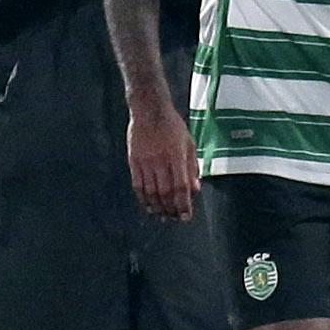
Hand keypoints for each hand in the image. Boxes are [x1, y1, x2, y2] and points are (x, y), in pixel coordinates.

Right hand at [127, 102, 197, 221]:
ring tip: (162, 216)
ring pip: (150, 192)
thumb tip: (195, 189)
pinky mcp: (133, 162)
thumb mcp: (189, 144)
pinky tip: (148, 207)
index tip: (185, 217)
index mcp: (176, 156)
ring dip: (157, 207)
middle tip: (174, 219)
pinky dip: (143, 199)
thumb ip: (192, 167)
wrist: (149, 111)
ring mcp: (145, 162)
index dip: (183, 204)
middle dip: (170, 209)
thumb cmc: (173, 126)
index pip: (180, 186)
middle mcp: (160, 161)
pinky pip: (137, 185)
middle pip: (164, 192)